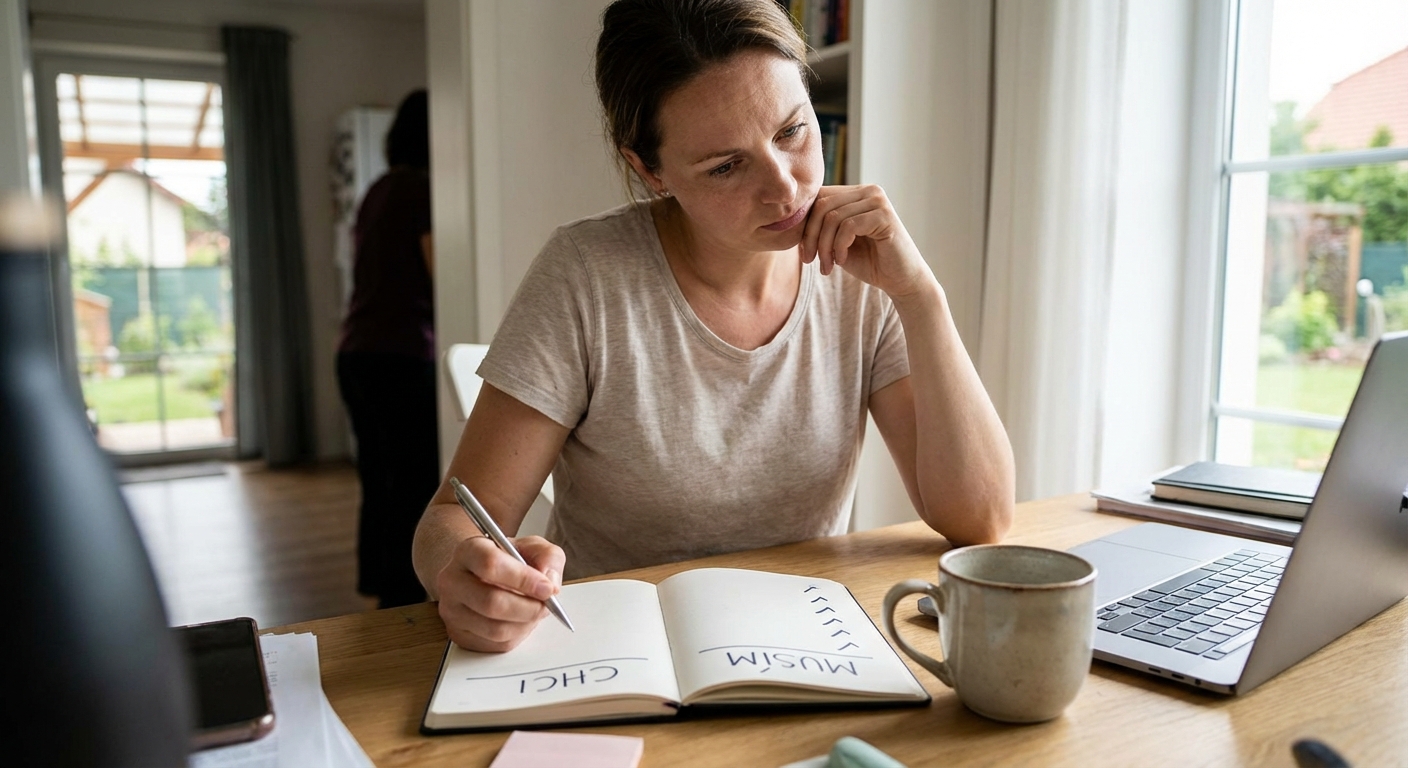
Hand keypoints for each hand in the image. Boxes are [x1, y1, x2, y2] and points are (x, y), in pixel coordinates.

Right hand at [435, 534, 564, 651]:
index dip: (524, 579)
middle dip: (529, 608)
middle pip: (491, 602)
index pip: (490, 564)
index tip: (547, 588)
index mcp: (468, 551)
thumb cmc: (507, 561)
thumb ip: (548, 557)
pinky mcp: (458, 634)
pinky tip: (520, 621)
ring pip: (495, 629)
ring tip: (534, 611)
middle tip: (546, 605)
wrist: (480, 576)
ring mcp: (451, 610)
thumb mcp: (532, 547)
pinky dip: (517, 635)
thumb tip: (550, 581)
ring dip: (525, 623)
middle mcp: (452, 580)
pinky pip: (495, 644)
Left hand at [798, 184, 932, 298]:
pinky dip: (839, 247)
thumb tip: (790, 217)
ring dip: (824, 246)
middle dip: (810, 237)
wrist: (900, 281)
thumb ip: (820, 227)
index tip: (804, 252)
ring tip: (827, 266)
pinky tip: (842, 261)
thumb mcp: (836, 242)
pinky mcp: (885, 215)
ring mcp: (878, 200)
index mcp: (855, 193)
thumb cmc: (868, 262)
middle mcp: (868, 191)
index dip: (804, 225)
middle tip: (810, 261)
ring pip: (832, 217)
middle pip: (821, 205)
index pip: (817, 197)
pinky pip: (848, 227)